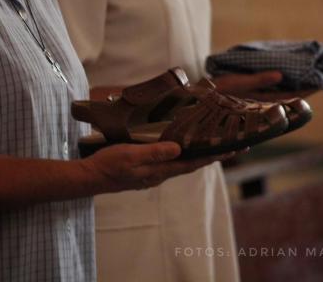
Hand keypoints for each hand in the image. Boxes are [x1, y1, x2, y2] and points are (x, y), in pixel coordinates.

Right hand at [83, 142, 236, 191]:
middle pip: (192, 163)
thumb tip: (179, 149)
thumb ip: (154, 153)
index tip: (233, 150)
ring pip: (182, 162)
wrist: (89, 177)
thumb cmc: (108, 165)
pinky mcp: (146, 169)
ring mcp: (153, 172)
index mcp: (160, 170)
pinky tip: (182, 148)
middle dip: (212, 155)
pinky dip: (183, 154)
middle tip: (232, 145)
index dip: (214, 156)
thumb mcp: (131, 155)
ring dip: (199, 154)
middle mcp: (160, 173)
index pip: (193, 163)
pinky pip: (170, 161)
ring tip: (213, 145)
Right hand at [212, 71, 317, 101]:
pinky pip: (274, 89)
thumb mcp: (236, 83)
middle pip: (291, 94)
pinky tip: (290, 77)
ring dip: (297, 84)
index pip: (292, 96)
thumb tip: (280, 75)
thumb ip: (258, 80)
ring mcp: (260, 99)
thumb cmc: (216, 92)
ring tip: (311, 75)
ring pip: (284, 92)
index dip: (307, 90)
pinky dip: (284, 83)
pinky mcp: (253, 95)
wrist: (201, 101)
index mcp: (263, 100)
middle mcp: (264, 101)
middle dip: (306, 86)